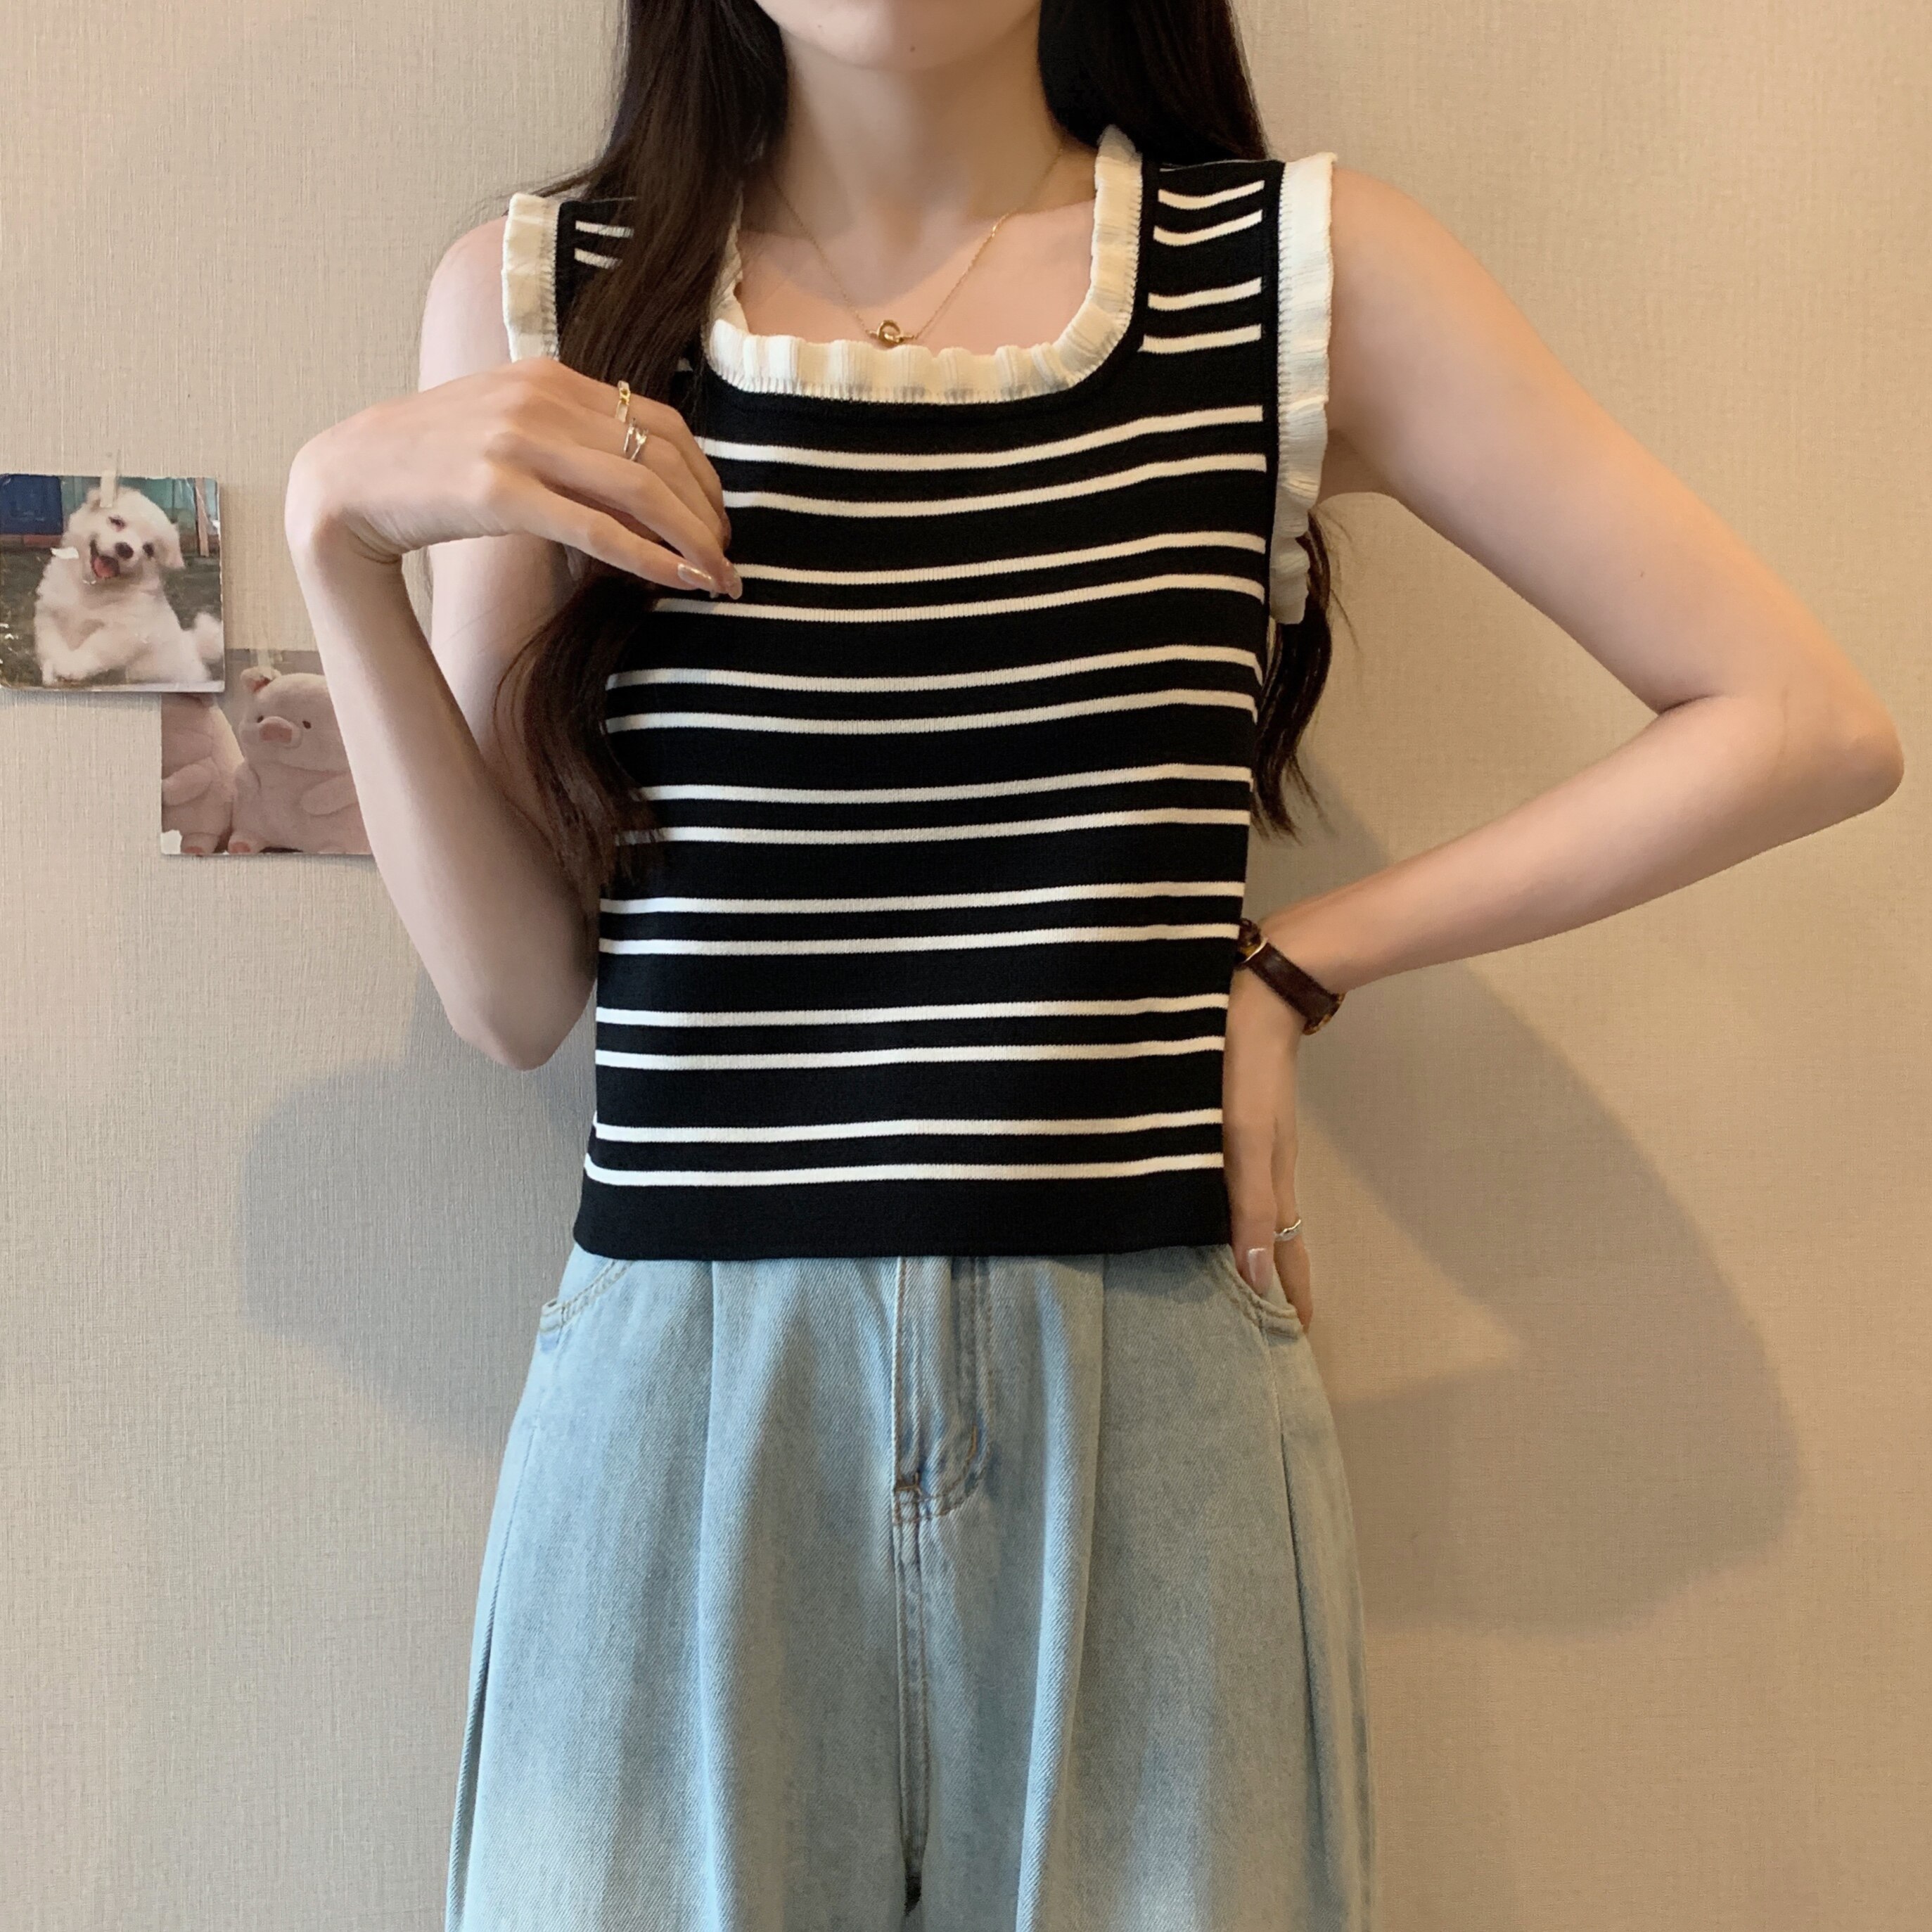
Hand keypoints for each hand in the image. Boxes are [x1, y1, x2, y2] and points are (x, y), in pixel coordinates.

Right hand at [283, 358, 737, 595]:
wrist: (349, 479)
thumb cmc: (436, 464)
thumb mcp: (511, 428)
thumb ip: (573, 441)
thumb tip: (643, 490)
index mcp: (553, 376)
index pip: (661, 421)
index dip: (705, 476)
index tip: (720, 520)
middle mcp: (542, 399)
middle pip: (662, 456)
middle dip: (708, 514)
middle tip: (729, 558)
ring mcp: (518, 441)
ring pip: (641, 490)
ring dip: (693, 540)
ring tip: (719, 579)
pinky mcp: (498, 491)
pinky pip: (597, 529)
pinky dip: (650, 558)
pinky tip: (681, 582)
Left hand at [1222, 935, 1312, 1327]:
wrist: (1255, 992)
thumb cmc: (1243, 1066)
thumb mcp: (1242, 1140)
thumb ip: (1246, 1206)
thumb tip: (1255, 1277)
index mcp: (1270, 1179)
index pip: (1285, 1254)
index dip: (1289, 1297)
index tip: (1293, 1341)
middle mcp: (1267, 1166)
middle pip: (1275, 1237)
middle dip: (1274, 1282)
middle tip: (1264, 1325)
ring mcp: (1257, 1140)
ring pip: (1258, 1207)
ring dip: (1255, 1247)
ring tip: (1243, 1280)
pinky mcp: (1244, 1115)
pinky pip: (1243, 1177)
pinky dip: (1239, 1208)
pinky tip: (1218, 1206)